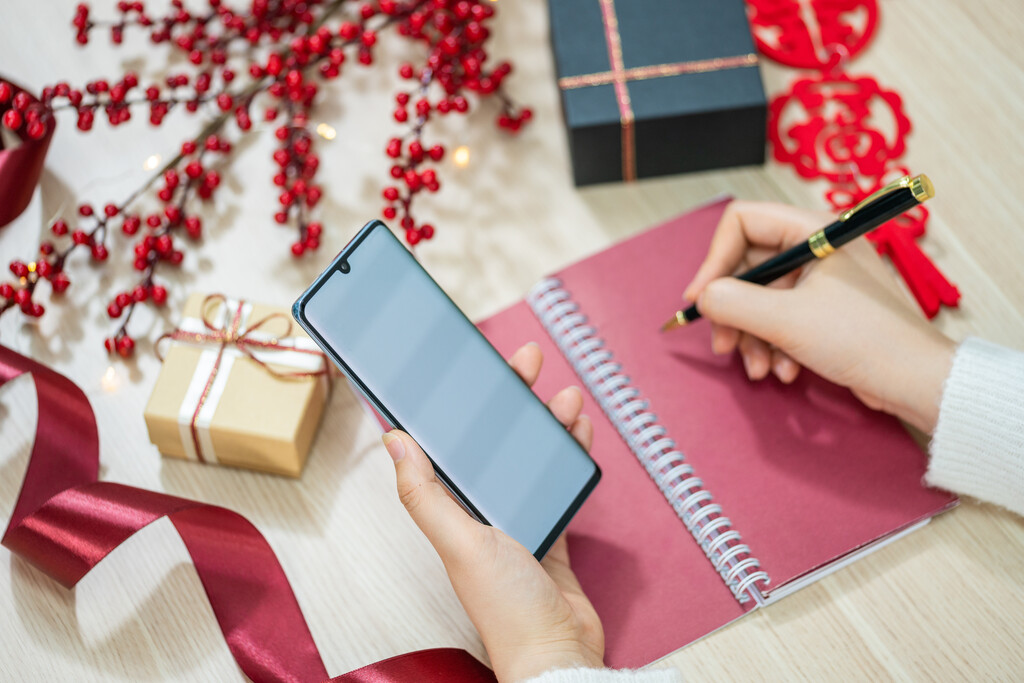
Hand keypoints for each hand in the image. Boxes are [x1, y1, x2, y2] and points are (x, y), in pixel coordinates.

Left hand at [381, 342, 603, 681]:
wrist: (559, 650)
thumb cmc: (507, 606)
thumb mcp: (461, 541)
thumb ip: (426, 493)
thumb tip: (393, 440)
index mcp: (454, 509)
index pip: (454, 442)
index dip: (461, 402)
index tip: (470, 366)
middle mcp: (484, 510)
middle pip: (496, 439)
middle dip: (512, 398)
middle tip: (526, 360)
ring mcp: (520, 518)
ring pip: (532, 455)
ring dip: (547, 422)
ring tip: (564, 394)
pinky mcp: (551, 530)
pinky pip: (559, 481)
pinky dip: (569, 454)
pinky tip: (578, 431)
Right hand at [683, 200, 955, 433]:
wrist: (917, 381)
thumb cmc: (867, 340)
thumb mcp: (786, 320)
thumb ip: (733, 302)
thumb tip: (702, 297)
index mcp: (814, 231)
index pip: (742, 223)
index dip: (714, 260)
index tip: (701, 299)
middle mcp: (816, 249)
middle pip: (747, 267)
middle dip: (732, 311)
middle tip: (723, 344)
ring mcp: (820, 281)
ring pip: (759, 298)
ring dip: (751, 336)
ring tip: (758, 368)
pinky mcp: (824, 311)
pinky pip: (779, 319)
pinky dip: (773, 345)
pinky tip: (783, 370)